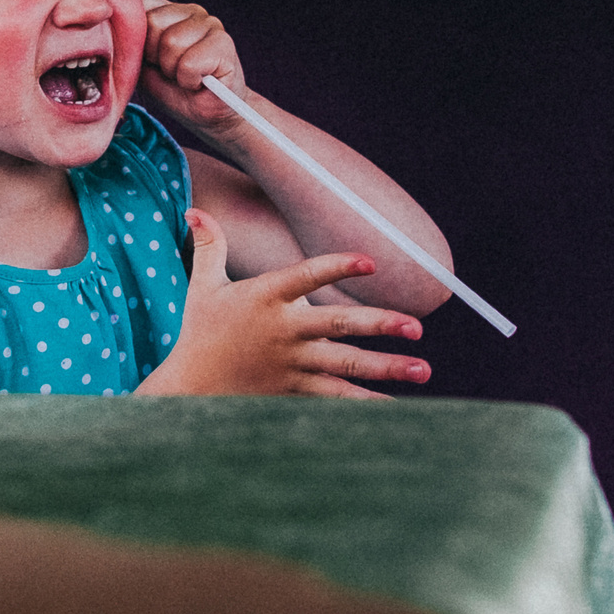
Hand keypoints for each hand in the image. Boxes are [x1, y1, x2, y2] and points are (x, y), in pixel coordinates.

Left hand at [138, 0, 251, 140]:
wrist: (208, 114)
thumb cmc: (173, 89)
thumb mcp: (140, 64)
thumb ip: (129, 42)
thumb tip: (110, 25)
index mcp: (167, 10)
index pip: (139, 4)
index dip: (136, 39)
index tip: (150, 59)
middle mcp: (190, 10)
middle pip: (153, 22)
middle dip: (155, 56)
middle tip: (170, 71)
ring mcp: (210, 23)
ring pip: (172, 42)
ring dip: (173, 71)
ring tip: (185, 76)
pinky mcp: (225, 42)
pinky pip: (190, 62)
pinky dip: (189, 80)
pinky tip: (198, 82)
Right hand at [153, 209, 431, 397]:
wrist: (190, 387)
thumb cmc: (200, 331)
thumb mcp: (202, 286)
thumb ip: (210, 246)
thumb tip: (195, 209)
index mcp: (265, 297)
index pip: (306, 277)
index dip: (337, 268)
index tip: (370, 262)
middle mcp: (283, 330)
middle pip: (337, 325)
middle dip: (378, 325)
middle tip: (416, 327)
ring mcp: (291, 363)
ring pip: (345, 365)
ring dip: (386, 367)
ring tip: (423, 369)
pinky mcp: (294, 389)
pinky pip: (335, 396)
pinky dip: (366, 402)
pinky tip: (397, 404)